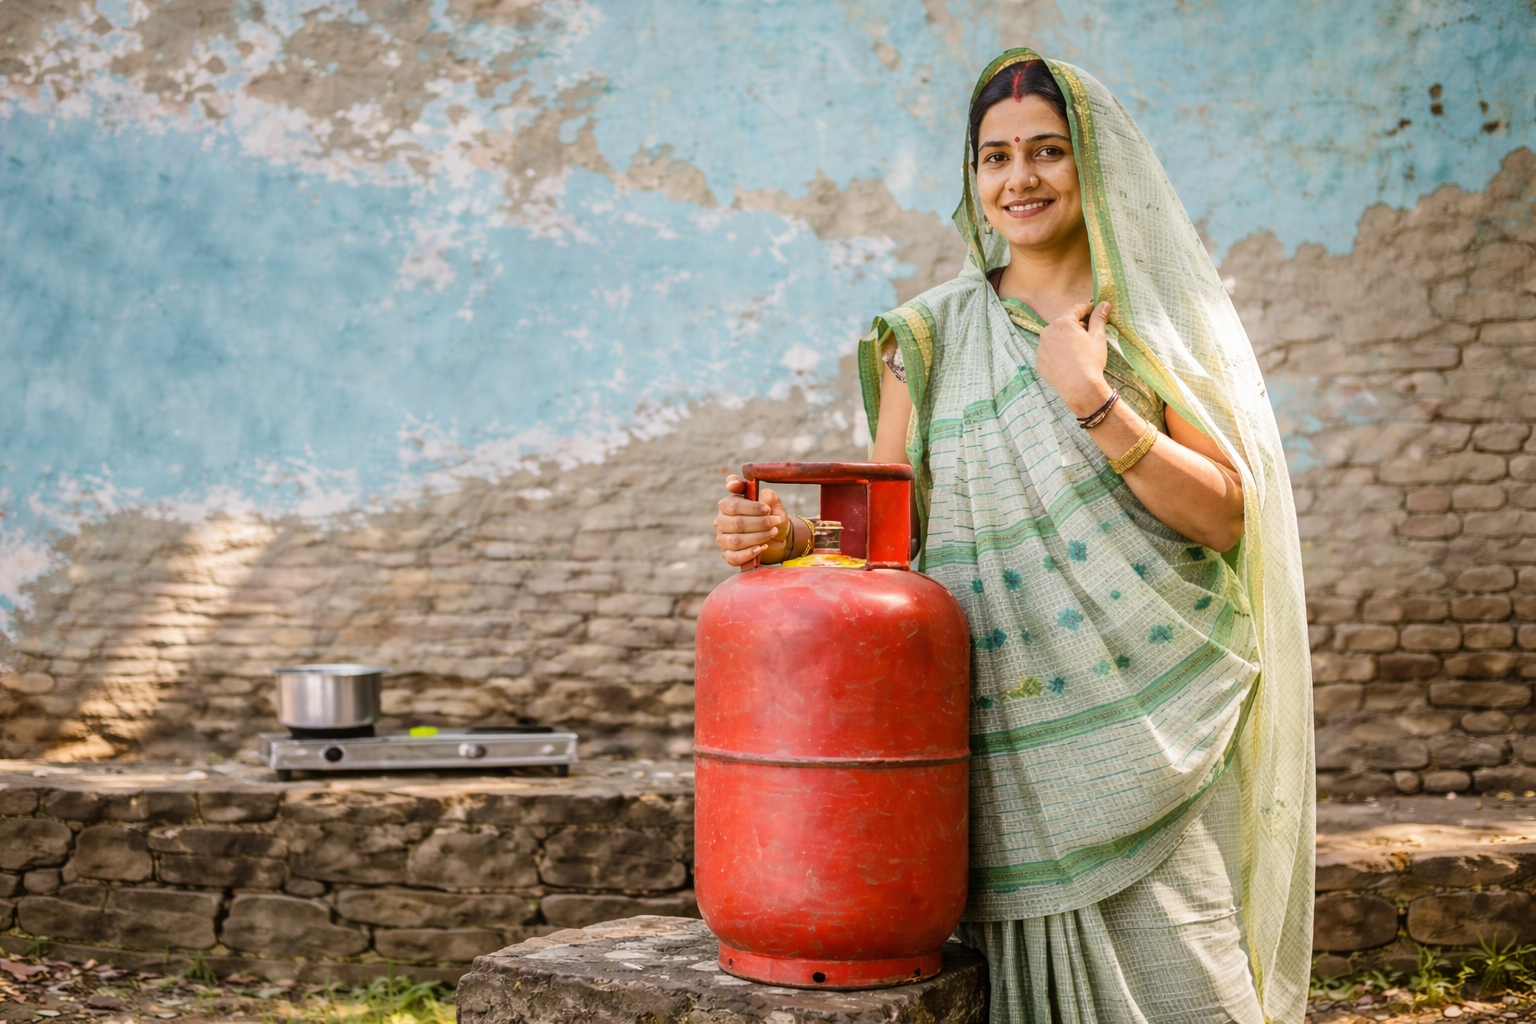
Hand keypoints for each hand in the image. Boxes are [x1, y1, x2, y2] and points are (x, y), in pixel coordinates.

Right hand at [714, 475, 790, 566]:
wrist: (777, 537)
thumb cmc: (770, 517)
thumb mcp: (772, 504)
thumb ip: (768, 496)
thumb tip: (764, 494)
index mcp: (727, 504)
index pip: (734, 505)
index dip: (752, 508)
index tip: (768, 509)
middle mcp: (721, 521)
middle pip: (736, 523)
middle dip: (759, 523)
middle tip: (775, 521)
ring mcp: (723, 539)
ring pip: (736, 541)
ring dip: (757, 537)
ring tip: (772, 533)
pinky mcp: (727, 555)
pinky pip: (734, 557)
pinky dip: (749, 554)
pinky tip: (761, 548)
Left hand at [1036, 300, 1112, 416]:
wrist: (1080, 389)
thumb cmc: (1091, 362)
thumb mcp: (1098, 337)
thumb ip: (1099, 318)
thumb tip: (1104, 303)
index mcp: (1063, 323)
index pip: (1076, 309)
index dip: (1087, 309)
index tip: (1094, 312)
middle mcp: (1048, 332)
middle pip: (1064, 323)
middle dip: (1076, 326)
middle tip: (1089, 336)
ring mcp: (1041, 347)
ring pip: (1055, 337)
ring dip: (1065, 339)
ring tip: (1078, 352)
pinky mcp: (1039, 361)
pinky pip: (1049, 351)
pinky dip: (1057, 352)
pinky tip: (1068, 361)